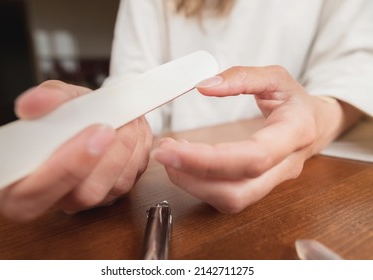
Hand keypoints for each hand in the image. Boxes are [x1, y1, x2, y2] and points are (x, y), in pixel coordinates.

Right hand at [0, 80, 151, 221]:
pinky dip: (139, 149)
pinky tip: (135, 129)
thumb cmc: (69, 113)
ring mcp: (90, 199)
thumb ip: (45, 99)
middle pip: (85, 194)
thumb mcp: (57, 98)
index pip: (33, 195)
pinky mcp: (116, 192)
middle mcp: (58, 198)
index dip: (63, 168)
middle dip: (108, 156)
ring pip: (115, 186)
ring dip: (128, 147)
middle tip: (115, 125)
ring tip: (129, 119)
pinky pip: (134, 177)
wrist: (93, 117)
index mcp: (22, 184)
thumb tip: (31, 105)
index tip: (92, 134)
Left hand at [154, 66, 360, 212]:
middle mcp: (285, 167)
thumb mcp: (276, 77)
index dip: (210, 159)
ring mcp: (272, 183)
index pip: (254, 157)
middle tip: (162, 152)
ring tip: (171, 156)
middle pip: (238, 190)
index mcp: (294, 133)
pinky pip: (226, 197)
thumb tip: (204, 85)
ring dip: (192, 183)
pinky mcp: (258, 189)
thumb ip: (242, 77)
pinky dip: (199, 184)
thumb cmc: (294, 101)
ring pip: (231, 200)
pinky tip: (184, 163)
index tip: (172, 148)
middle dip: (193, 177)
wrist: (315, 125)